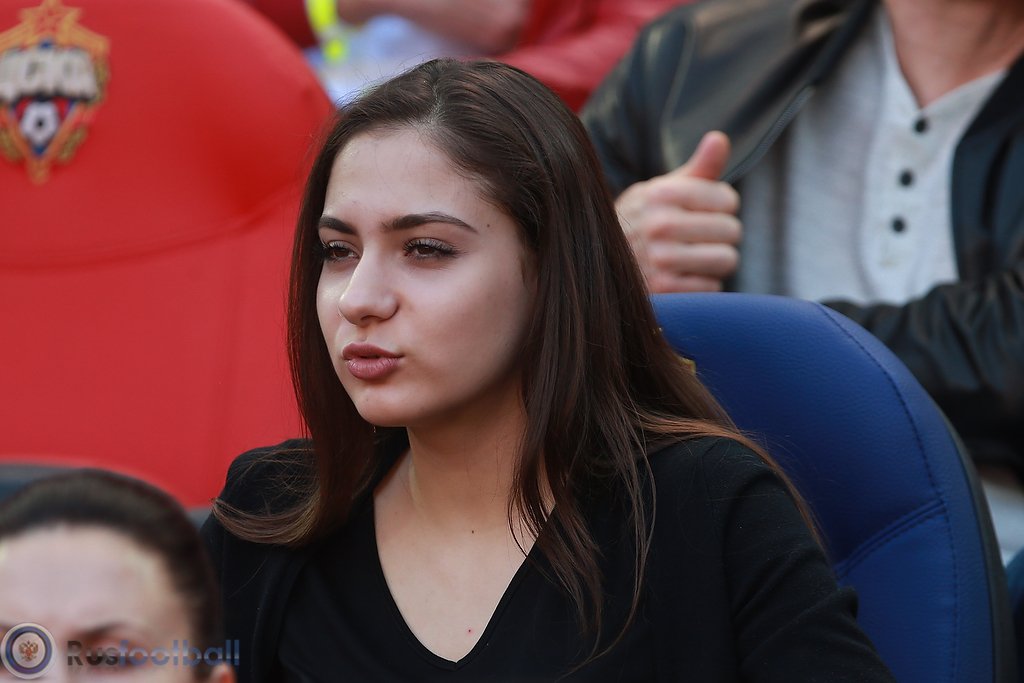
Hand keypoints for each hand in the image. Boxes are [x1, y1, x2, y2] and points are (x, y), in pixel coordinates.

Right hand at [615, 131, 740, 292]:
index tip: (703, 212)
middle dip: (722, 236)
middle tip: (699, 238)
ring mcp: (659, 259)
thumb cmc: (646, 220)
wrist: (602, 262)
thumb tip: (719, 137)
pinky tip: (683, 277)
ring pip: (726, 259)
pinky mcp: (663, 289)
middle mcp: (658, 224)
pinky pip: (712, 286)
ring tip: (694, 257)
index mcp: (661, 193)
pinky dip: (703, 284)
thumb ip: (699, 168)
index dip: (722, 207)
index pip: (728, 199)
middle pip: (731, 230)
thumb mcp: (666, 189)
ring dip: (716, 261)